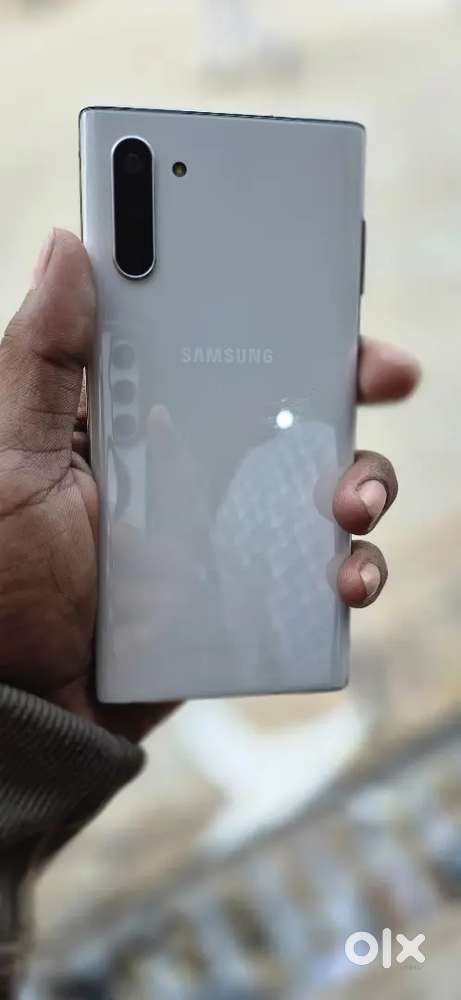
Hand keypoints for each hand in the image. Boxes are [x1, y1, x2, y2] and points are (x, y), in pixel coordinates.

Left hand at [0, 230, 419, 736]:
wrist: (27, 702)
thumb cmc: (4, 578)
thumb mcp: (9, 458)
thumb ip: (40, 358)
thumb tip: (70, 244)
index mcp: (138, 413)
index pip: (218, 341)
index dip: (277, 310)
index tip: (327, 290)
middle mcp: (194, 459)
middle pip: (291, 402)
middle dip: (349, 383)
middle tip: (386, 375)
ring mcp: (228, 525)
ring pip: (324, 480)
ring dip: (365, 478)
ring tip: (351, 505)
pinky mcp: (251, 588)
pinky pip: (323, 567)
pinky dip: (353, 568)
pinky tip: (345, 580)